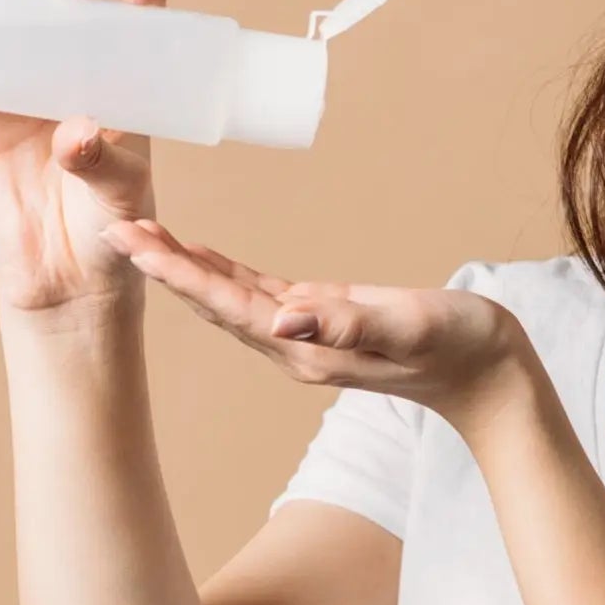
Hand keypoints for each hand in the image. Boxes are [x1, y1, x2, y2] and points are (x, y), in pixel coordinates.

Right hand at [0, 0, 169, 318]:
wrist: (69, 277)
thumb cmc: (113, 228)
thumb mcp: (120, 194)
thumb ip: (101, 162)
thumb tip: (73, 131)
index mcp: (117, 94)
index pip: (131, 37)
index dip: (135, 7)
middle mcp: (67, 85)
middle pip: (65, 23)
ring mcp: (17, 100)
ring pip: (3, 37)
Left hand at [102, 219, 533, 426]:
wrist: (491, 377)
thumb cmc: (461, 348)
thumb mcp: (411, 327)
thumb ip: (351, 322)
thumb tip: (287, 315)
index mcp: (310, 350)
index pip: (230, 306)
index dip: (179, 274)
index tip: (133, 242)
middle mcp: (298, 347)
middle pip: (215, 304)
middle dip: (163, 268)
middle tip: (112, 226)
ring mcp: (308, 337)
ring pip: (230, 298)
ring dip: (184, 269)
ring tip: (139, 234)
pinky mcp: (324, 321)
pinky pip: (258, 294)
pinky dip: (222, 271)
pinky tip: (198, 254)